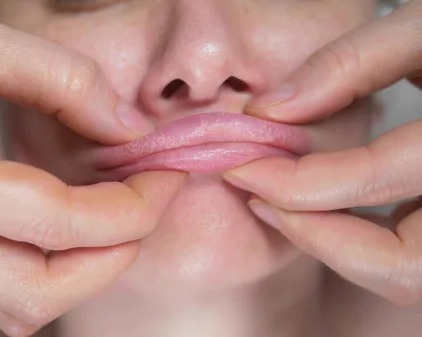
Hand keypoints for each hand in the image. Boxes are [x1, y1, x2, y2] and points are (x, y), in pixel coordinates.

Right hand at [0, 1, 184, 334]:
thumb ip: (69, 83)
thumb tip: (130, 133)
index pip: (47, 222)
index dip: (123, 210)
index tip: (162, 178)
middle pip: (32, 292)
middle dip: (109, 258)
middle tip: (145, 207)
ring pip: (15, 304)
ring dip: (81, 273)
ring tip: (115, 219)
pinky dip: (51, 269)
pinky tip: (72, 225)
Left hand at [223, 0, 421, 305]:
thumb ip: (351, 63)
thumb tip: (271, 110)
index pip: (371, 179)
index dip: (294, 181)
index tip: (242, 167)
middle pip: (400, 264)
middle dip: (315, 236)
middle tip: (260, 200)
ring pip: (407, 274)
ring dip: (337, 248)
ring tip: (284, 205)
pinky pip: (413, 256)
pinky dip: (364, 243)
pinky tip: (327, 207)